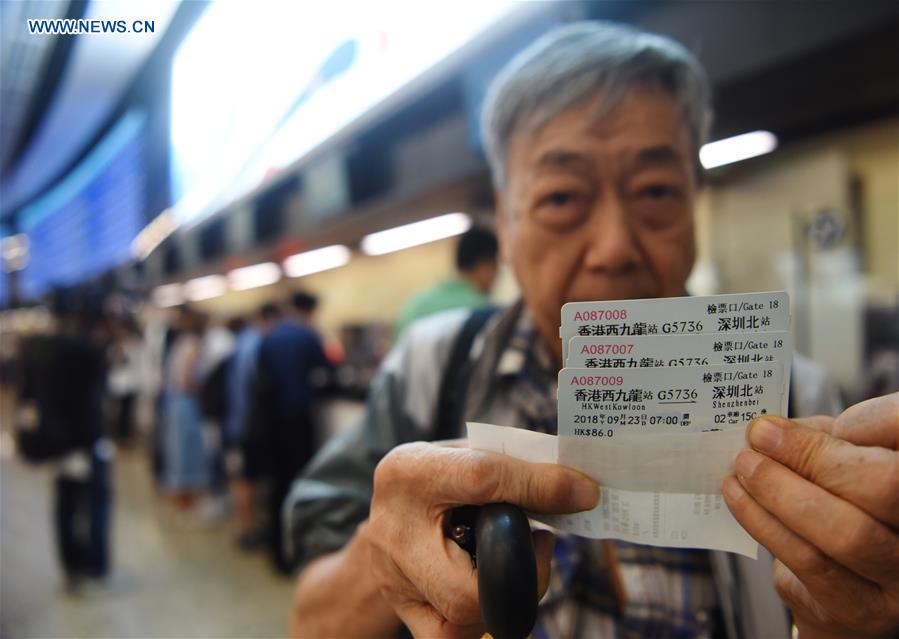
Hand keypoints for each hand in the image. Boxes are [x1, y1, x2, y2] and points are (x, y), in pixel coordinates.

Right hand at [365, 440, 599, 638]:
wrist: (389, 510)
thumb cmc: (438, 476)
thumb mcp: (465, 453)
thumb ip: (511, 465)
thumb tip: (578, 488)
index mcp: (410, 472)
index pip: (481, 477)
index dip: (539, 486)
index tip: (583, 492)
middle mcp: (393, 530)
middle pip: (468, 582)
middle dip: (520, 573)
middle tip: (539, 545)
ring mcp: (395, 578)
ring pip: (463, 616)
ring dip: (507, 595)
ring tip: (519, 562)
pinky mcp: (404, 608)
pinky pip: (451, 636)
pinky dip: (483, 619)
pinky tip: (496, 589)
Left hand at [722, 393, 898, 637]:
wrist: (844, 590)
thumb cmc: (841, 507)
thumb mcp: (841, 462)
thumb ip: (822, 440)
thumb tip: (771, 430)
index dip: (871, 419)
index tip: (821, 412)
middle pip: (883, 486)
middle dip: (812, 457)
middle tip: (759, 437)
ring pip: (843, 531)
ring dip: (778, 490)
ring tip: (743, 466)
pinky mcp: (862, 610)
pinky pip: (808, 560)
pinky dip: (763, 521)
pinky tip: (737, 496)